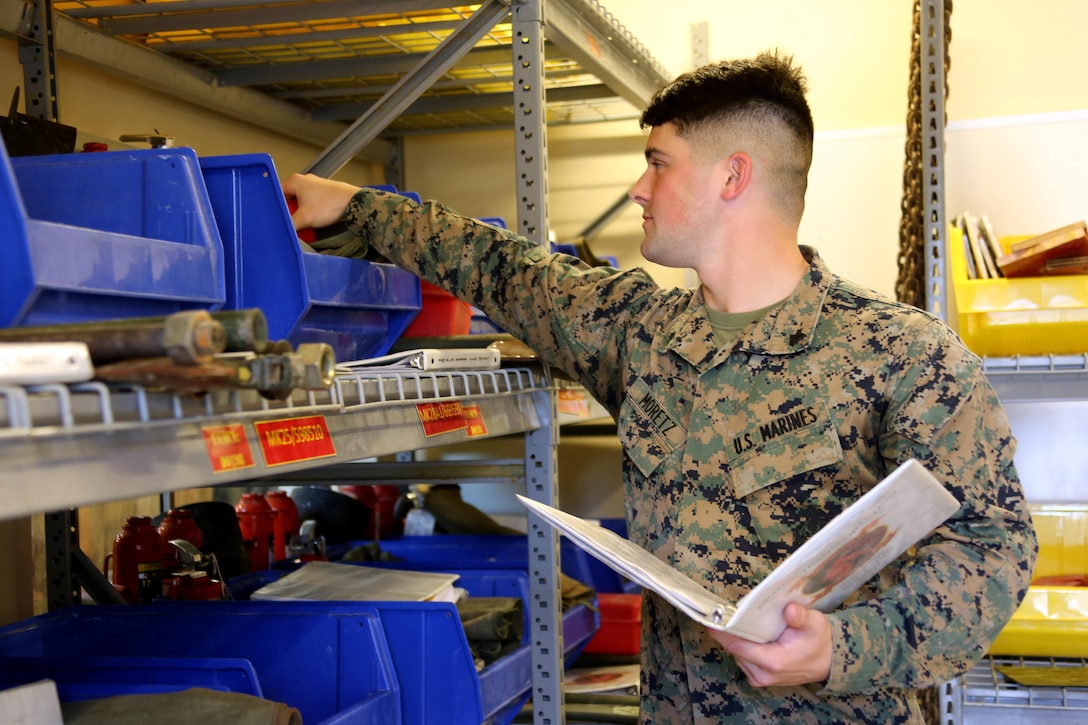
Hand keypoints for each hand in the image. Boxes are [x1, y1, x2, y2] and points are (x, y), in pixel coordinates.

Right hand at [281, 173, 360, 230]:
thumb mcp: (304, 218)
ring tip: (301, 222)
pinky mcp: (322, 193)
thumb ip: (289, 224)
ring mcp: (313, 186)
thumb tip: (281, 230)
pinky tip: (311, 220)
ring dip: (299, 213)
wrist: (353, 203)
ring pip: (299, 202)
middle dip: (288, 211)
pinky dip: (308, 212)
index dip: (274, 207)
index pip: (275, 193)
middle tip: (289, 222)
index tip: (275, 218)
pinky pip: (308, 203)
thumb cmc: (330, 205)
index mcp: (294, 181)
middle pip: (287, 198)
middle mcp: (303, 181)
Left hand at [707, 603, 831, 687]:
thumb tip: (789, 610)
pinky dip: (741, 645)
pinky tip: (744, 632)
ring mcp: (760, 678)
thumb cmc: (819, 641)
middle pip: (734, 649)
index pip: (738, 647)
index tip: (709, 619)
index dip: (722, 633)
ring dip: (734, 638)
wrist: (829, 661)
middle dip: (727, 632)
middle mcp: (763, 674)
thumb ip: (801, 617)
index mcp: (774, 662)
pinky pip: (742, 658)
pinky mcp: (759, 677)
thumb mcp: (815, 624)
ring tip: (731, 619)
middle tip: (721, 611)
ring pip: (736, 654)